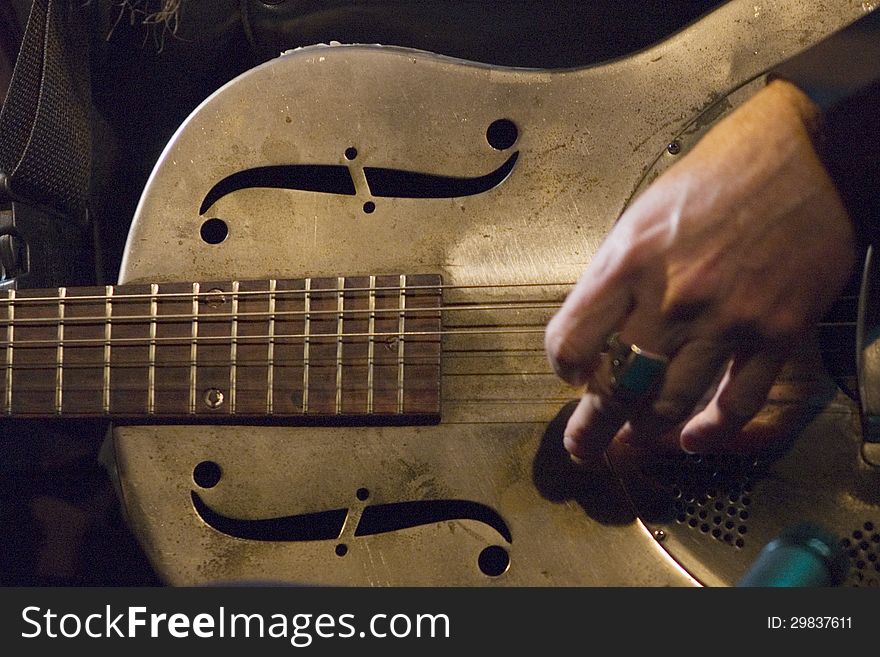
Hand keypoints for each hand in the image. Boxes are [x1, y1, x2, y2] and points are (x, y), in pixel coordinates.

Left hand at [544, 80, 855, 462]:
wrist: (807, 157)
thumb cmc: (718, 176)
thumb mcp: (643, 213)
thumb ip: (616, 274)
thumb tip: (598, 327)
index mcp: (628, 262)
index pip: (571, 341)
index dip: (564, 366)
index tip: (571, 373)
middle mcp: (670, 298)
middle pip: (615, 385)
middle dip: (590, 428)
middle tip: (581, 448)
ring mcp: (725, 320)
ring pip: (668, 403)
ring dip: (643, 432)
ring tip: (630, 443)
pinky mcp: (774, 333)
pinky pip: (736, 402)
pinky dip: (711, 431)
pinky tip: (693, 440)